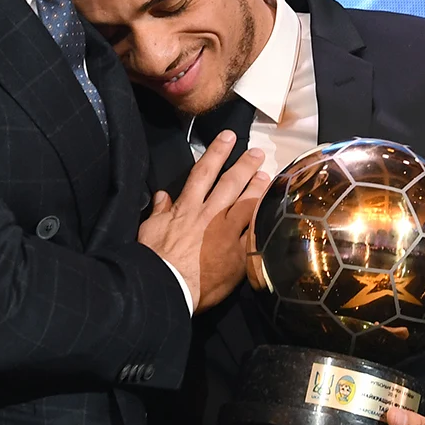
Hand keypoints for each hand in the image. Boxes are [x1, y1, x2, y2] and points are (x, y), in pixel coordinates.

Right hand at [139, 131, 269, 309]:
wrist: (167, 286)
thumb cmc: (156, 260)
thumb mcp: (150, 230)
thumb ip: (159, 211)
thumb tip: (162, 196)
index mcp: (188, 207)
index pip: (204, 172)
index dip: (217, 152)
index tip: (229, 137)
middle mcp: (211, 215)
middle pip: (231, 183)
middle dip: (245, 165)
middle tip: (258, 153)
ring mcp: (227, 233)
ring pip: (247, 204)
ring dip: (258, 188)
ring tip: (267, 176)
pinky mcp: (239, 254)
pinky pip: (255, 233)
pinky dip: (265, 221)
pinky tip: (274, 212)